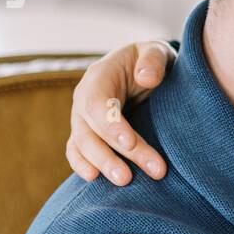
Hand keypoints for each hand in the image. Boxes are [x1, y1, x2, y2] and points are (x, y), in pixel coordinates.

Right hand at [66, 40, 175, 184]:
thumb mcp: (156, 52)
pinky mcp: (87, 134)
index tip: (129, 143)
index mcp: (99, 76)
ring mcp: (82, 118)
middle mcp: (84, 98)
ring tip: (123, 182)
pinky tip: (95, 180)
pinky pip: (77, 151)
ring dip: (100, 165)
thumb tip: (146, 77)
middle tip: (128, 178)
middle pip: (89, 130)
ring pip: (82, 145)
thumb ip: (153, 60)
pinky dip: (82, 166)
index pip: (97, 103)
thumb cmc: (151, 62)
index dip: (110, 125)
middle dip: (108, 155)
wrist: (146, 71)